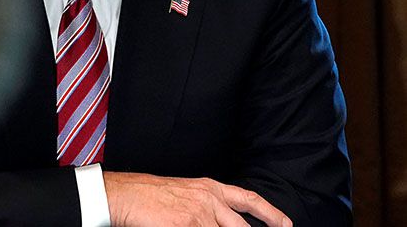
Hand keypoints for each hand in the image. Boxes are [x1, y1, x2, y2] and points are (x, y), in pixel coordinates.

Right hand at [103, 171, 291, 226]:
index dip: (271, 214)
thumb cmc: (147, 195)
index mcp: (209, 188)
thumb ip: (205, 207)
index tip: (286, 225)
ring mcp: (200, 215)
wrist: (123, 195)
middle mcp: (209, 200)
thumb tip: (218, 221)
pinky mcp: (188, 226)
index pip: (249, 199)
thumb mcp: (183, 193)